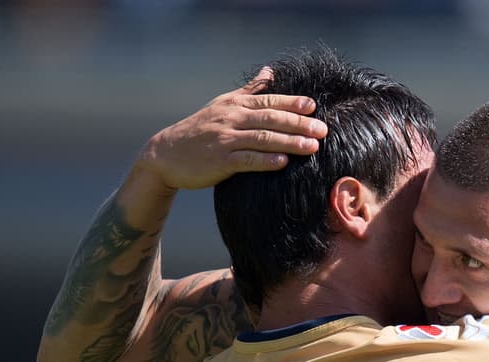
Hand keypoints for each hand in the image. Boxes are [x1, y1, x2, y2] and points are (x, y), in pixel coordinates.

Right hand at [138, 67, 326, 190]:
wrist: (166, 153)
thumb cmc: (200, 129)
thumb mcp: (223, 104)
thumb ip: (249, 91)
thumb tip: (270, 72)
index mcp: (235, 105)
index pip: (268, 101)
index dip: (292, 103)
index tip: (313, 106)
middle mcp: (231, 119)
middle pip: (270, 119)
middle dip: (298, 123)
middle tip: (322, 129)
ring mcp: (225, 139)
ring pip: (262, 139)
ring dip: (289, 142)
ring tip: (312, 147)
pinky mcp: (220, 161)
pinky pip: (246, 160)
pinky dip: (265, 160)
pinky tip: (282, 162)